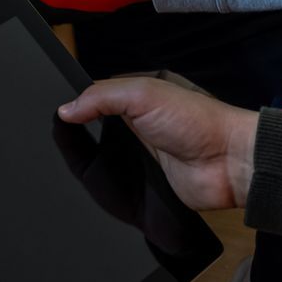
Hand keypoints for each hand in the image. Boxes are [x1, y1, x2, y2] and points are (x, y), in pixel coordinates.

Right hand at [58, 77, 257, 211]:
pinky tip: (90, 185)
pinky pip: (117, 186)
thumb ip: (102, 97)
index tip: (53, 114)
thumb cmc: (197, 121)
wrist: (228, 163)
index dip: (75, 105)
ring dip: (90, 162)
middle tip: (53, 140)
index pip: (95, 99)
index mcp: (136, 98)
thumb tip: (66, 108)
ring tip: (62, 164)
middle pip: (95, 130)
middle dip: (77, 134)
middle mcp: (137, 125)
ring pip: (103, 159)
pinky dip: (104, 186)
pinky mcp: (146, 183)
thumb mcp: (144, 95)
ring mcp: (141, 155)